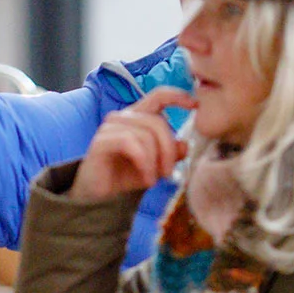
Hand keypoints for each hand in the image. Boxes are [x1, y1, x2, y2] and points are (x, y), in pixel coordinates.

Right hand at [71, 88, 195, 201]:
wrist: (98, 196)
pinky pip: (131, 143)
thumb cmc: (125, 176)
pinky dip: (144, 162)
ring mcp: (110, 127)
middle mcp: (123, 117)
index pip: (158, 96)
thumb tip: (184, 145)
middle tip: (169, 173)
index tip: (194, 105)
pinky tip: (146, 179)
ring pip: (146, 134)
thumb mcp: (156, 165)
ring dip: (156, 160)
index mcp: (137, 117)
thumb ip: (171, 153)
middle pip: (157, 122)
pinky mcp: (101, 141)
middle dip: (169, 149)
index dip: (177, 96)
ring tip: (154, 179)